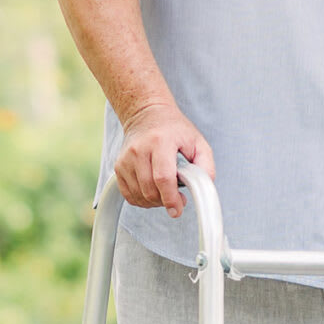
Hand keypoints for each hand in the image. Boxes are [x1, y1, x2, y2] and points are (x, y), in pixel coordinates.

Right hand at [115, 103, 212, 217]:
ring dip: (154, 202)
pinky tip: (153, 191)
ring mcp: (126, 159)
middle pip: (150, 190)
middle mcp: (139, 150)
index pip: (163, 178)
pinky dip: (142, 200)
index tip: (178, 209)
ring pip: (139, 196)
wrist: (147, 114)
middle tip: (177, 198)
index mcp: (160, 142)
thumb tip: (204, 187)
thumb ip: (205, 165)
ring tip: (165, 191)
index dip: (171, 198)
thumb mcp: (198, 142)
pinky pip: (129, 195)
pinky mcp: (118, 166)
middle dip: (165, 201)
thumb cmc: (175, 130)